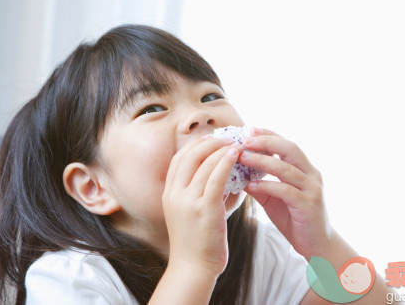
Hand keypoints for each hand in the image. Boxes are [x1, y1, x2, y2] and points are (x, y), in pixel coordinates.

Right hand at [162, 135, 242, 276]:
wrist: (193, 267)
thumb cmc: (198, 241)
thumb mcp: (194, 212)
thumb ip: (206, 192)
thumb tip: (229, 174)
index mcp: (169, 194)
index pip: (178, 160)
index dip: (194, 145)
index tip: (210, 138)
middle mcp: (174, 194)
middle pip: (188, 156)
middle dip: (207, 142)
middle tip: (225, 137)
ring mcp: (187, 201)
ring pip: (203, 163)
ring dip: (220, 149)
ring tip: (235, 143)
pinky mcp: (204, 209)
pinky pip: (215, 178)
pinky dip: (226, 162)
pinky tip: (236, 155)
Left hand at [238, 127, 333, 258]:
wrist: (317, 246)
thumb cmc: (294, 219)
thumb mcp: (273, 198)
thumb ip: (259, 184)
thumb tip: (235, 171)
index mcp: (304, 169)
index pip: (286, 144)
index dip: (269, 135)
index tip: (249, 129)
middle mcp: (311, 175)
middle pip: (290, 149)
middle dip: (267, 141)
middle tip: (246, 139)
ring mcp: (312, 189)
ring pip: (287, 168)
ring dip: (263, 161)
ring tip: (243, 157)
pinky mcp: (308, 205)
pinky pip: (286, 191)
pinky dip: (268, 186)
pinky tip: (251, 185)